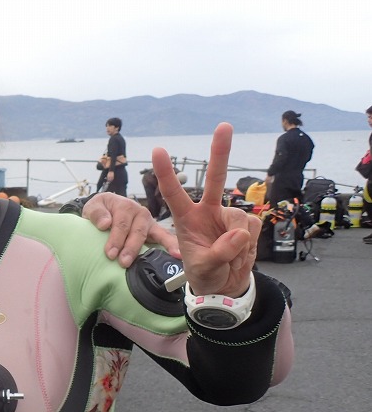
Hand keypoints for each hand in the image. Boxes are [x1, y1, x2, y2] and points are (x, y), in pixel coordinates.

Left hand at [82, 192, 180, 266]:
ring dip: (146, 250)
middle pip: (136, 231)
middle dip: (130, 248)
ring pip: (150, 235)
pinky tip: (178, 255)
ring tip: (144, 263)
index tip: (110, 254)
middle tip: (123, 262)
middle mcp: (139, 212)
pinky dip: (171, 245)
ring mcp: (148, 222)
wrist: (105, 210)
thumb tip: (105, 224)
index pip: (121, 224)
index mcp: (124, 205)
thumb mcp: (93, 207)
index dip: (116, 239)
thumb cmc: (100, 211)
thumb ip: (96, 213)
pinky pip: (164, 237)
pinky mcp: (154, 231)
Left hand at [152, 123, 259, 296]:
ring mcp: (228, 216)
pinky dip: (249, 247)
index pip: (172, 193)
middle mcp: (207, 211)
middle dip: (220, 152)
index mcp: (186, 218)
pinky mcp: (247, 224)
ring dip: (238, 244)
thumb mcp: (203, 268)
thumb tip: (239, 233)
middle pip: (215, 179)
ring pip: (241, 220)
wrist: (225, 286)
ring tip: (228, 258)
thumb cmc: (205, 274)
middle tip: (224, 126)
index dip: (166, 173)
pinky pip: (253, 230)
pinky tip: (241, 254)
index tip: (158, 150)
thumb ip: (219, 253)